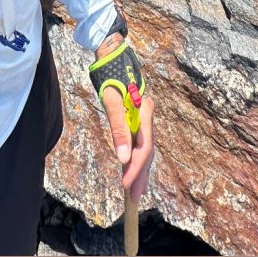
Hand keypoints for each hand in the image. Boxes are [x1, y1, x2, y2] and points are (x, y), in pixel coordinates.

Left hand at [100, 84, 154, 204]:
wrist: (112, 58)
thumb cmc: (110, 77)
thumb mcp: (111, 102)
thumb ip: (118, 129)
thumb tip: (123, 158)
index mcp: (144, 111)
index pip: (143, 147)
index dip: (135, 168)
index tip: (125, 185)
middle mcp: (148, 116)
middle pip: (147, 151)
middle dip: (140, 175)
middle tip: (134, 197)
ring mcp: (144, 118)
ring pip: (146, 149)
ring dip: (141, 170)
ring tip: (137, 191)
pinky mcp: (138, 119)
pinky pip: (141, 143)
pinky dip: (138, 159)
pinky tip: (136, 171)